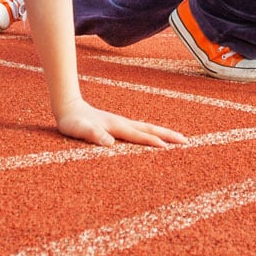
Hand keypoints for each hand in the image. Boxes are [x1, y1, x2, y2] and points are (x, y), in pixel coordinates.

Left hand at [56, 98, 186, 147]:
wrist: (69, 108)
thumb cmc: (73, 122)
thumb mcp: (79, 130)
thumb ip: (93, 134)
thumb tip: (109, 142)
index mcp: (116, 126)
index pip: (138, 135)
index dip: (152, 142)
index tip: (166, 148)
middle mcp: (123, 123)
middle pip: (151, 129)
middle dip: (168, 135)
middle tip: (186, 142)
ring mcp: (122, 124)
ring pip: (148, 128)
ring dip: (164, 134)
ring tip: (178, 140)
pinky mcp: (119, 126)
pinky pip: (141, 131)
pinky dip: (153, 134)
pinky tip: (156, 139)